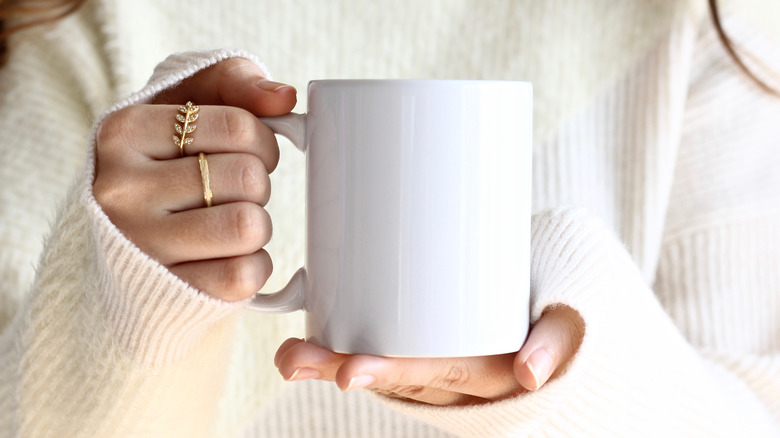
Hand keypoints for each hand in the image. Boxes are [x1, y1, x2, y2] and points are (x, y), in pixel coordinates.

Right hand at [93, 58, 296, 300]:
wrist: (128, 245)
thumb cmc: (171, 163)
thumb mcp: (189, 103)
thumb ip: (236, 81)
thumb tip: (283, 98)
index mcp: (124, 131)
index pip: (238, 127)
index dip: (263, 141)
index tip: (249, 152)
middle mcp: (120, 189)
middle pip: (248, 178)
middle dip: (257, 185)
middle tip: (233, 192)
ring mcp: (138, 245)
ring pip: (248, 225)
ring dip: (257, 225)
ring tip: (229, 222)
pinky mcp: (164, 293)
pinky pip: (243, 274)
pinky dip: (253, 266)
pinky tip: (227, 257)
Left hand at [274, 305, 584, 405]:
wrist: (558, 320)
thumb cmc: (556, 314)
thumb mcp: (567, 323)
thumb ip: (556, 342)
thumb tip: (530, 375)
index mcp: (487, 369)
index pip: (434, 374)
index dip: (390, 373)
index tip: (347, 373)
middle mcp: (456, 376)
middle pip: (393, 375)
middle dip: (340, 368)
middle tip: (293, 359)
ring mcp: (439, 367)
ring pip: (383, 369)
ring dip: (331, 362)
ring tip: (288, 353)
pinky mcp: (427, 352)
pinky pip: (388, 355)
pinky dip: (347, 350)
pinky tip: (310, 335)